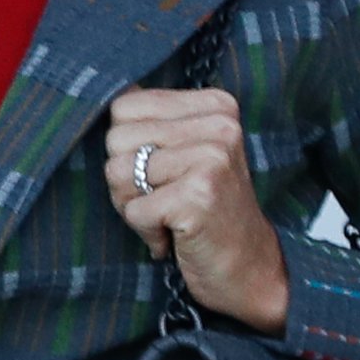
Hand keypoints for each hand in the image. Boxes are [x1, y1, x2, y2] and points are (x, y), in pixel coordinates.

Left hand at [103, 87, 289, 334]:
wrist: (251, 269)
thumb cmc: (206, 209)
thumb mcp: (185, 152)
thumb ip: (152, 120)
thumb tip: (108, 90)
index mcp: (215, 105)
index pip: (124, 106)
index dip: (127, 146)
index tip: (162, 172)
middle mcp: (219, 126)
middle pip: (116, 138)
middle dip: (125, 178)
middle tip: (163, 200)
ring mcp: (212, 159)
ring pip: (117, 172)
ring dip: (133, 205)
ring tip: (169, 216)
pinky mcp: (200, 196)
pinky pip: (134, 210)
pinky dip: (147, 232)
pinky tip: (177, 236)